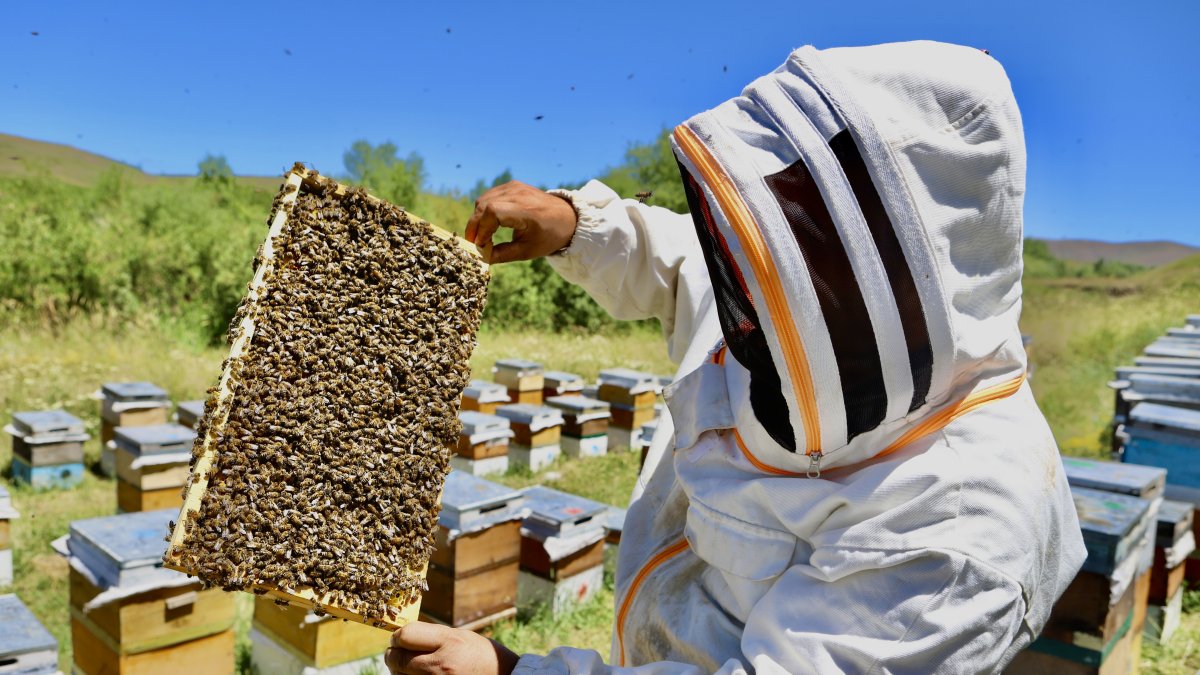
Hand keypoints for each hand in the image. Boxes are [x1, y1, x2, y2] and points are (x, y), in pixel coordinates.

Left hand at [386, 621, 519, 674]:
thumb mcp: (460, 636)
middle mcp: (441, 665)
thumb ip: (432, 636)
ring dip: (399, 671)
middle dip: (393, 654)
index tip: (399, 638)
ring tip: (410, 666)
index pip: (406, 635)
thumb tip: (403, 636)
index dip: (398, 636)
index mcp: (449, 642)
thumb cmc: (481, 656)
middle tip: (396, 653)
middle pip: (397, 658)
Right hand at [465, 180, 576, 263]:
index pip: (492, 212)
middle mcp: (518, 194)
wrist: (568, 218)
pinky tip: (488, 224)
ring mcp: (514, 187)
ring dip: (477, 217)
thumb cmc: (549, 236)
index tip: (479, 244)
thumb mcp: (526, 251)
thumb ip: (502, 254)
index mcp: (525, 210)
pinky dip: (484, 209)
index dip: (481, 229)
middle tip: (473, 242)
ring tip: (480, 235)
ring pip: (483, 199)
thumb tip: (480, 257)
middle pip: (483, 205)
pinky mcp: (513, 185)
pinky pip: (490, 196)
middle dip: (474, 225)